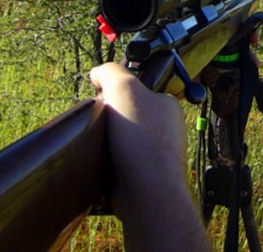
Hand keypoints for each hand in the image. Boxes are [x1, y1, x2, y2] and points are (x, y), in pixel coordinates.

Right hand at [90, 62, 210, 251]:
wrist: (146, 191)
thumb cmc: (143, 140)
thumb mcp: (126, 89)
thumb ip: (111, 73)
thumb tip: (98, 72)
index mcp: (166, 105)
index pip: (139, 87)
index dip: (118, 87)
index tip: (104, 92)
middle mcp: (162, 127)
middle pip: (125, 111)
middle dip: (108, 113)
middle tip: (99, 117)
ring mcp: (150, 150)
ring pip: (118, 134)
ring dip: (103, 136)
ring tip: (96, 138)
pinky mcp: (136, 170)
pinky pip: (114, 156)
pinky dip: (103, 156)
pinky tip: (98, 156)